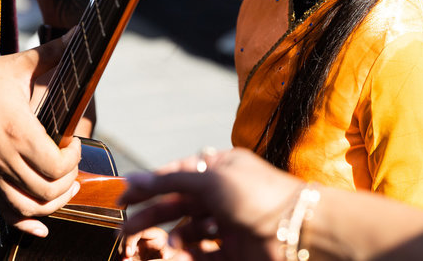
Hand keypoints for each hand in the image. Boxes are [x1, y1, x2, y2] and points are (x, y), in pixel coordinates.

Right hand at [0, 33, 81, 237]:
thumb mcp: (20, 64)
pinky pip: (4, 212)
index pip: (56, 165)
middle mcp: (6, 158)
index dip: (73, 160)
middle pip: (46, 191)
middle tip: (73, 166)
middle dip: (68, 182)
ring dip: (53, 205)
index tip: (74, 143)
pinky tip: (41, 228)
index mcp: (19, 132)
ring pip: (28, 208)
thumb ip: (54, 52)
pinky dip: (25, 224)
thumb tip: (81, 32)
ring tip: (66, 190)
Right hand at [119, 148, 305, 260]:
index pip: (178, 175)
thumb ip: (171, 180)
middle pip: (178, 206)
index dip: (150, 186)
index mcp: (222, 169)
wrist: (299, 232)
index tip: (123, 198)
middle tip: (125, 232)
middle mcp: (224, 196)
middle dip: (150, 217)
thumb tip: (135, 178)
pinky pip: (200, 255)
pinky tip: (172, 255)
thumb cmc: (258, 195)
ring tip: (152, 248)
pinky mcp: (233, 254)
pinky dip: (183, 256)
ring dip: (167, 239)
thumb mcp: (211, 179)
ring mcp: (228, 226)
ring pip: (187, 233)